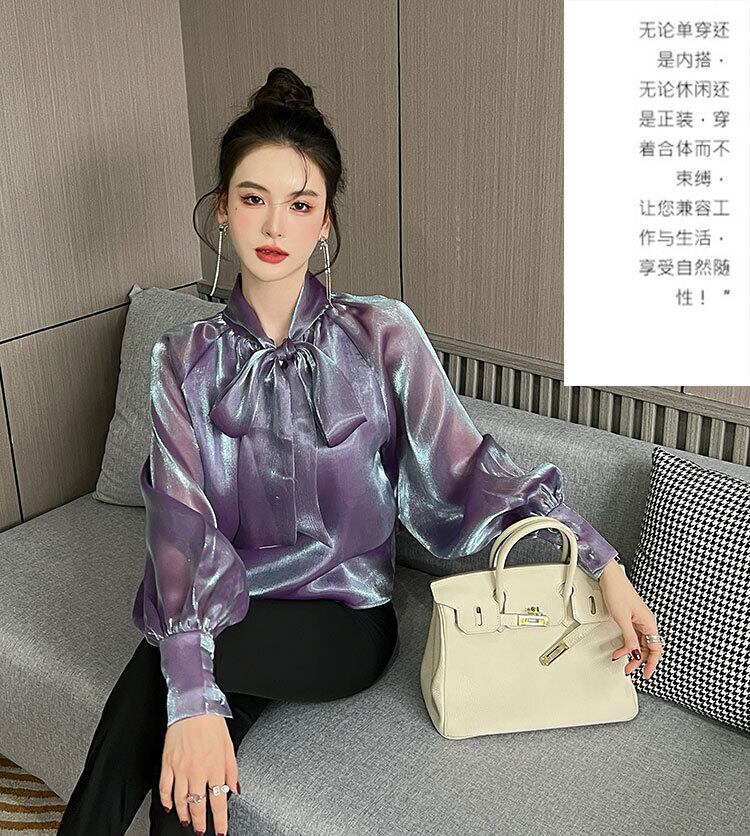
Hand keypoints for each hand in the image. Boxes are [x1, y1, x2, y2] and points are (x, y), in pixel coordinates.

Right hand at [160, 714, 238, 834]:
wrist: (194, 705)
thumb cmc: (212, 723)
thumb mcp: (229, 746)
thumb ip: (232, 770)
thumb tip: (234, 790)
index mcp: (215, 767)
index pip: (218, 802)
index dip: (220, 820)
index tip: (220, 831)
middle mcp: (197, 771)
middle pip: (198, 805)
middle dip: (200, 822)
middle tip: (201, 830)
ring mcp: (180, 768)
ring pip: (181, 800)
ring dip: (184, 815)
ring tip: (187, 821)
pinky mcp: (167, 763)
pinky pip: (164, 788)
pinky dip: (166, 801)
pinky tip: (170, 806)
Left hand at [598, 560, 661, 680]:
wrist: (609, 578)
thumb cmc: (617, 592)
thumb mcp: (622, 619)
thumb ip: (629, 638)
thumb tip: (635, 654)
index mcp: (649, 623)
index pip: (656, 649)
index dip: (652, 664)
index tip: (646, 674)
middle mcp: (646, 622)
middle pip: (647, 648)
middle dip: (638, 661)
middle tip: (629, 670)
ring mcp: (638, 620)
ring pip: (638, 643)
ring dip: (630, 653)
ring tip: (621, 661)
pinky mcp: (630, 617)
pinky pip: (631, 636)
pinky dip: (626, 644)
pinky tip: (619, 649)